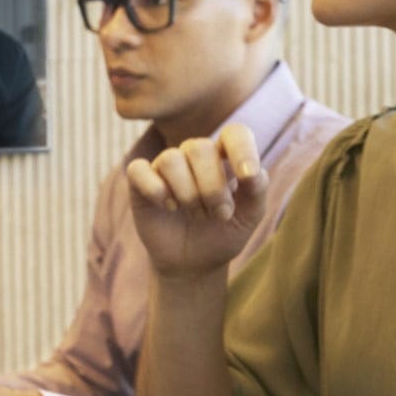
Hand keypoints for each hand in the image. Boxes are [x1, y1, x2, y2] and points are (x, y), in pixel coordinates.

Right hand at [123, 123, 269, 278]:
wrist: (193, 263)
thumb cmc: (223, 234)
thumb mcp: (249, 216)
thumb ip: (257, 189)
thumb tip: (251, 171)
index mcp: (224, 157)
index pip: (233, 133)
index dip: (241, 149)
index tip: (247, 176)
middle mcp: (194, 156)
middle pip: (199, 148)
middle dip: (212, 187)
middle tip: (220, 214)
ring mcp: (165, 167)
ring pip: (171, 159)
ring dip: (187, 193)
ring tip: (195, 214)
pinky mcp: (140, 183)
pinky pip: (139, 169)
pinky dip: (154, 188)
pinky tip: (167, 206)